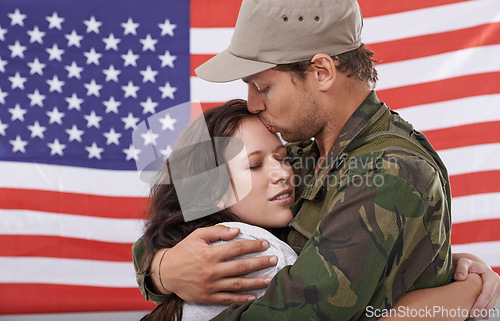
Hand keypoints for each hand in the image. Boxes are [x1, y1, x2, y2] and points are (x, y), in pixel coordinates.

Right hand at [152, 225, 277, 304]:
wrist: (165, 272)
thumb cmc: (183, 251)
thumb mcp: (197, 236)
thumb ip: (217, 232)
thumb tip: (237, 231)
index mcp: (210, 253)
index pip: (237, 248)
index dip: (253, 246)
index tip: (265, 244)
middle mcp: (211, 270)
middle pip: (241, 266)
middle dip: (260, 263)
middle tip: (274, 260)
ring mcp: (210, 285)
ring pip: (238, 284)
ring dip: (256, 282)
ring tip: (270, 279)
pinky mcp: (208, 297)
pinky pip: (228, 299)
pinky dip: (242, 299)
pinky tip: (254, 296)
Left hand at [453, 253, 499, 318]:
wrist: (472, 264)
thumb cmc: (466, 263)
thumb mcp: (463, 262)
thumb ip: (461, 268)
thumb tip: (460, 278)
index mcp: (492, 277)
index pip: (487, 294)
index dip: (480, 304)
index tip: (472, 312)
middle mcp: (497, 286)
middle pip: (490, 304)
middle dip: (480, 312)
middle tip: (467, 317)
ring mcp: (496, 292)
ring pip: (490, 309)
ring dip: (480, 314)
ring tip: (467, 317)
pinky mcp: (493, 297)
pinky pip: (488, 309)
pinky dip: (480, 313)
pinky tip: (470, 315)